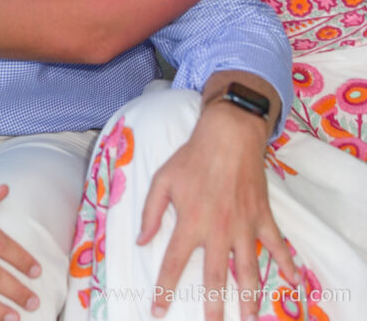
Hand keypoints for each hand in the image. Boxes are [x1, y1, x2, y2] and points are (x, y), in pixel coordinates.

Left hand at [137, 103, 298, 319]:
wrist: (229, 134)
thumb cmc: (192, 156)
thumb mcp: (163, 179)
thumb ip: (151, 212)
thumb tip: (141, 241)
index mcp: (190, 221)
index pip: (174, 263)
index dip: (164, 290)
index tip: (157, 312)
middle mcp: (218, 229)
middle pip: (214, 277)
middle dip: (213, 307)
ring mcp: (243, 224)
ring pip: (248, 270)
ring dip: (249, 297)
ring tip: (249, 318)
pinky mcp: (262, 216)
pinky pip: (277, 244)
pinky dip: (288, 263)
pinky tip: (295, 283)